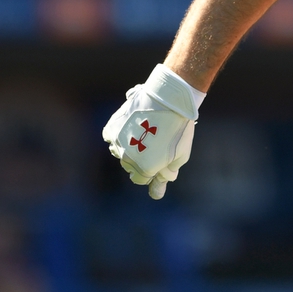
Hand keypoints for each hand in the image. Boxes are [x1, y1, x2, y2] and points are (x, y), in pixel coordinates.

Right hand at [102, 64, 203, 198]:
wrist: (169, 98)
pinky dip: (120, 135)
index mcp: (145, 168)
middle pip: (130, 166)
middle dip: (141, 159)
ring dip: (130, 147)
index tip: (158, 159)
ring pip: (120, 152)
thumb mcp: (180, 155)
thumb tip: (157, 193)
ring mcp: (117, 143)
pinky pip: (112, 138)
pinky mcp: (111, 128)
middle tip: (155, 141)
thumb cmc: (179, 128)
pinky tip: (133, 126)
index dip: (151, 171)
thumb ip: (166, 174)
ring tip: (146, 131)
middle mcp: (127, 159)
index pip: (141, 179)